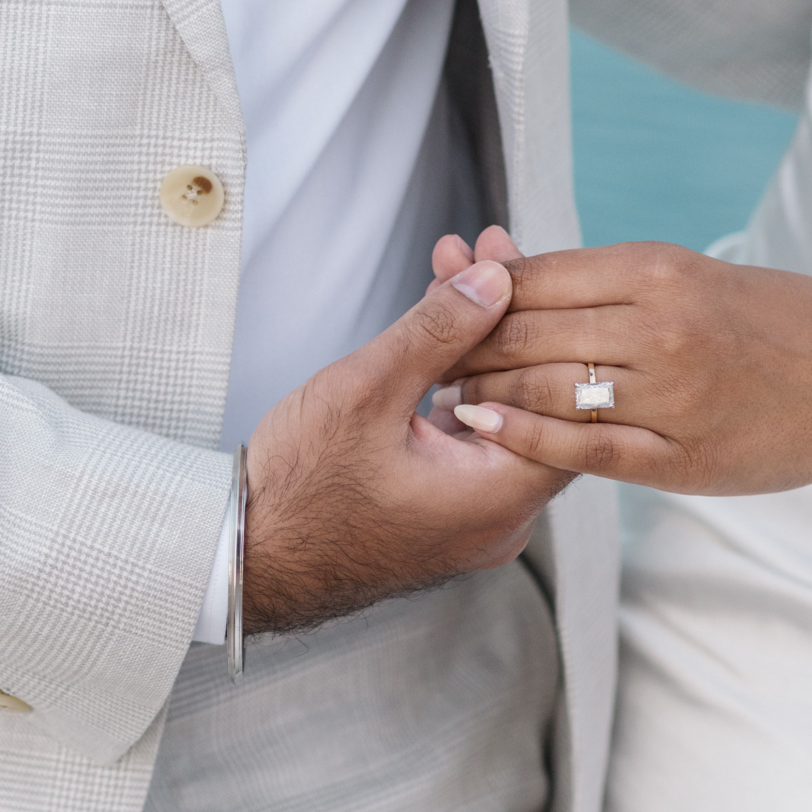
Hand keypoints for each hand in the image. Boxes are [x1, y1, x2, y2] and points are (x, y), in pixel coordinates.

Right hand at [242, 254, 573, 633]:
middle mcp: (503, 517)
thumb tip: (494, 278)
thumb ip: (438, 330)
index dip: (542, 321)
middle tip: (481, 254)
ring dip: (478, 347)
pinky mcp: (450, 511)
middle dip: (505, 319)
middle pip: (534, 401)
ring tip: (454, 273)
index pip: (564, 399)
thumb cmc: (299, 490)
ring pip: (502, 414)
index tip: (508, 260)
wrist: (248, 557)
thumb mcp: (366, 390)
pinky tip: (440, 332)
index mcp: (499, 497)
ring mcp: (478, 517)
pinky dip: (460, 385)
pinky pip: (473, 437)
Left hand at [437, 242, 811, 495]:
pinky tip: (486, 430)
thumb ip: (611, 282)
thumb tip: (520, 278)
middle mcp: (659, 325)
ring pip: (544, 388)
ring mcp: (670, 393)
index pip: (536, 278)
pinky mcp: (680, 456)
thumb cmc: (776, 320)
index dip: (477, 296)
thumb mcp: (693, 276)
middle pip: (527, 332)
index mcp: (658, 270)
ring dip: (483, 392)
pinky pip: (583, 448)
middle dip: (465, 346)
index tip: (444, 308)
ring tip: (445, 397)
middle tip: (427, 360)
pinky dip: (524, 438)